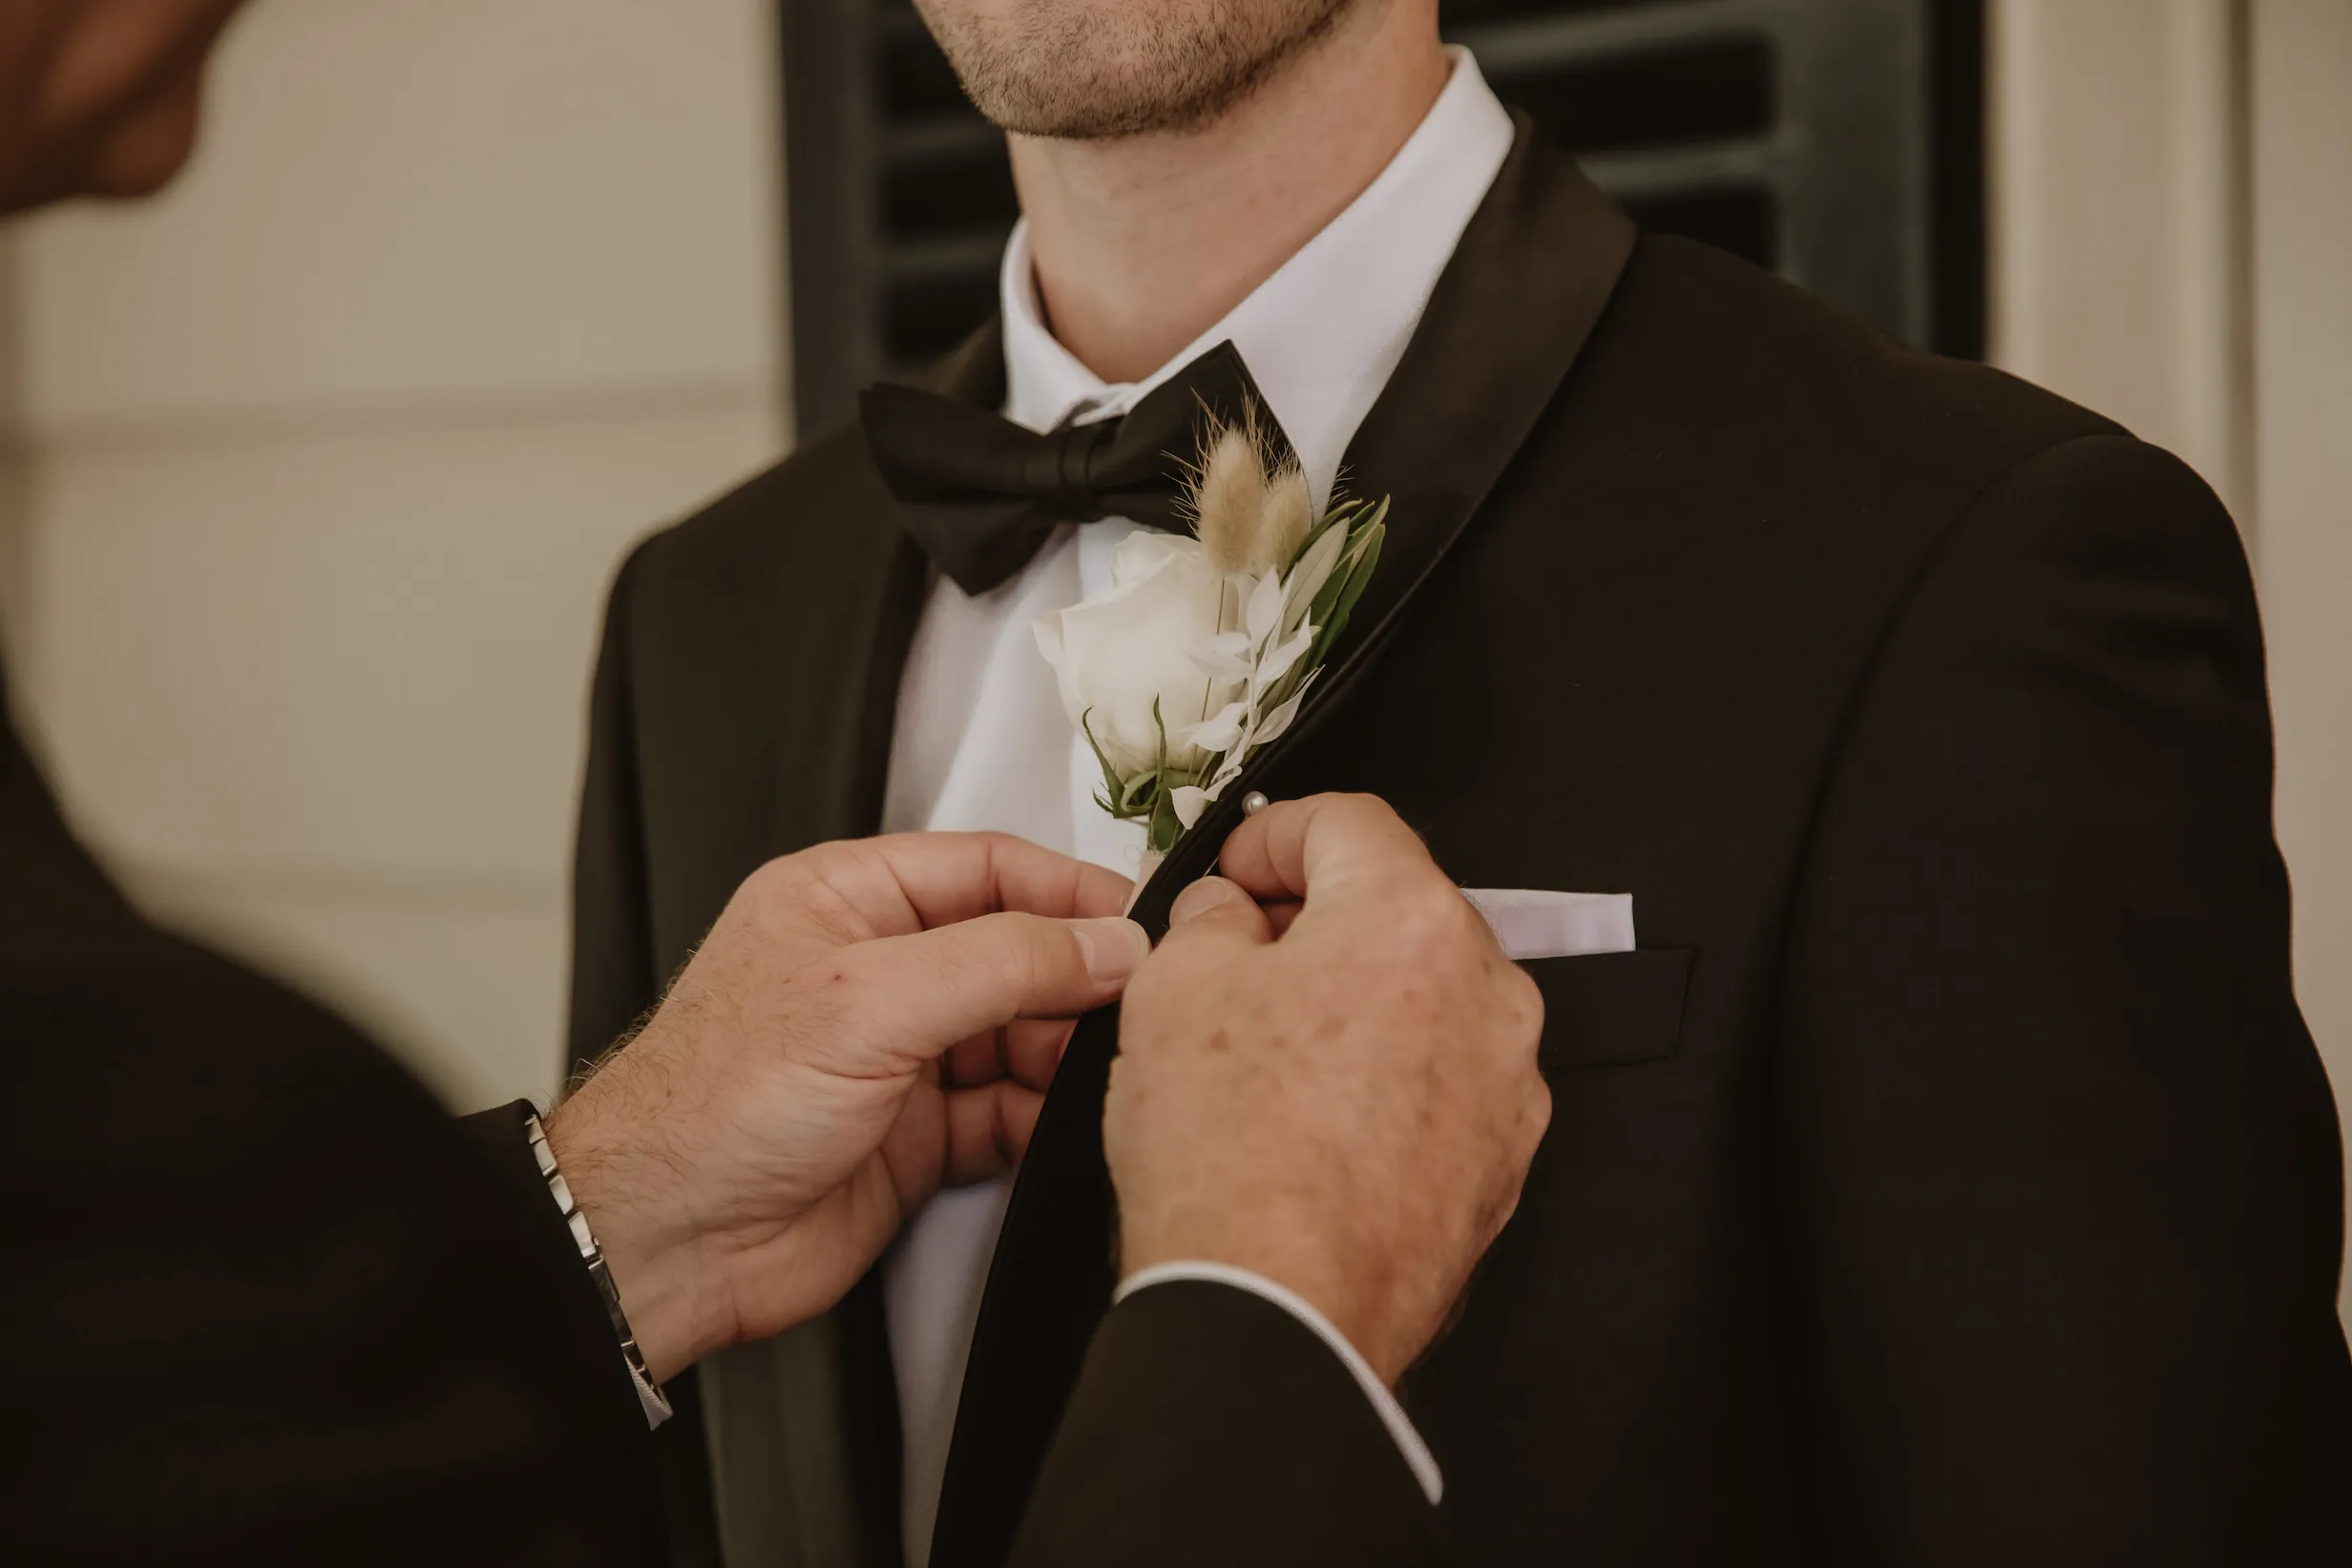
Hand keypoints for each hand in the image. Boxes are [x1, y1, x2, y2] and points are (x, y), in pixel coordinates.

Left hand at [544, 833, 1143, 1380]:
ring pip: (1021, 1036)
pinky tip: (1065, 1124)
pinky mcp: (918, 1137)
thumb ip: (1002, 963)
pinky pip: (1010, 1112)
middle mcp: (878, 971)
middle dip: (1076, 979)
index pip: (987, 867)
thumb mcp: (869, 1002)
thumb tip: (1105, 941)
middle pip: (1016, 952)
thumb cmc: (714, 1107)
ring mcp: (900, 1056)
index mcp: (846, 901)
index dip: (1068, 890)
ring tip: (1105, 1069)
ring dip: (1066, 1052)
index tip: (1139, 922)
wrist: (666, 1245)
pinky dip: (1045, 1118)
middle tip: (1138, 1005)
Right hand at [1109, 794, 1547, 1383]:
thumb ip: (1212, 918)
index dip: (1273, 832)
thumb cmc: (1232, 1161)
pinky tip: (1309, 1122)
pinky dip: (1383, 1082)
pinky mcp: (1500, 1163)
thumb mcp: (1172, 986)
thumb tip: (1231, 915)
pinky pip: (1439, 1084)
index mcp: (1412, 921)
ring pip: (1422, 1001)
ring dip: (1352, 1004)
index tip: (1239, 867)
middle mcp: (1486, 993)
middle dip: (1314, 922)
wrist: (1276, 1314)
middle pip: (1396, 911)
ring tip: (1265, 1058)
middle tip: (1237, 958)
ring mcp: (1506, 1085)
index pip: (1348, 821)